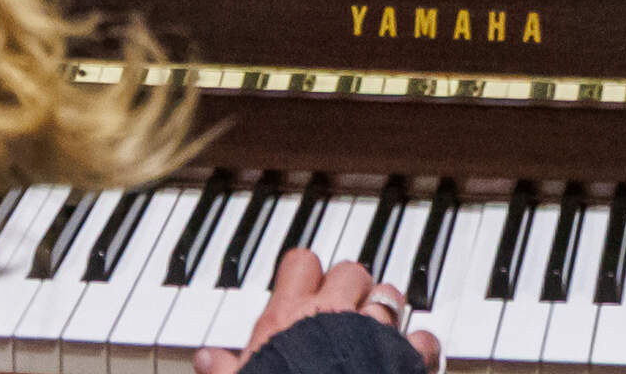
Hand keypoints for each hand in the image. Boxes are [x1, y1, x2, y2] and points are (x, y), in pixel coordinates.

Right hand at [196, 247, 439, 373]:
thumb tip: (204, 359)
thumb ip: (222, 369)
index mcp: (289, 317)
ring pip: (389, 294)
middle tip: (344, 306)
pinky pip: (421, 337)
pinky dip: (420, 345)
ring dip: (387, 307)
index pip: (300, 262)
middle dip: (351, 285)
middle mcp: (332, 314)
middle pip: (350, 269)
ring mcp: (371, 332)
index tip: (305, 282)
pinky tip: (414, 354)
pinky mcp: (402, 357)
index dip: (305, 270)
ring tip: (379, 326)